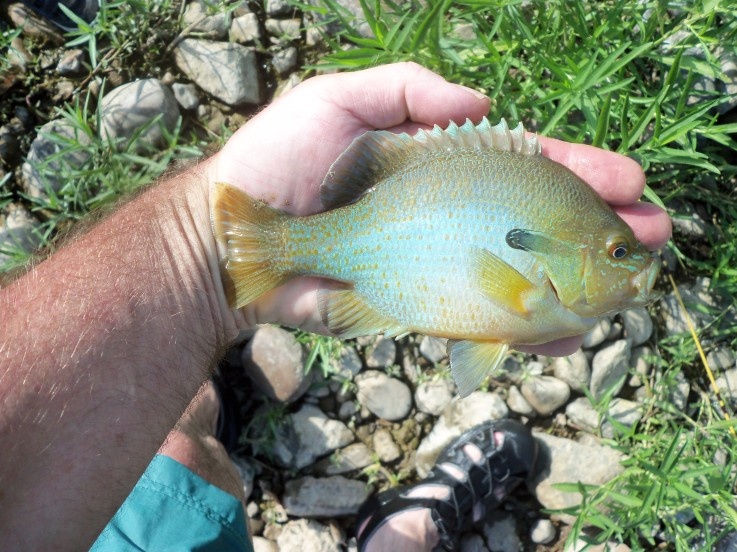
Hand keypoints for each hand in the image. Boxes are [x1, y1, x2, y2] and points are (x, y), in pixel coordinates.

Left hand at [208, 62, 670, 354]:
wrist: (238, 237)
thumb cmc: (276, 161)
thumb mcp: (337, 99)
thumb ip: (409, 91)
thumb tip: (485, 102)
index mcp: (435, 164)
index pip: (519, 165)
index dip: (575, 171)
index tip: (626, 179)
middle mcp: (444, 214)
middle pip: (534, 221)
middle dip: (597, 228)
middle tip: (652, 234)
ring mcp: (434, 262)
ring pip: (521, 273)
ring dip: (580, 281)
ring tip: (633, 284)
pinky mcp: (415, 305)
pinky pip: (481, 319)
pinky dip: (528, 327)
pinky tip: (570, 327)